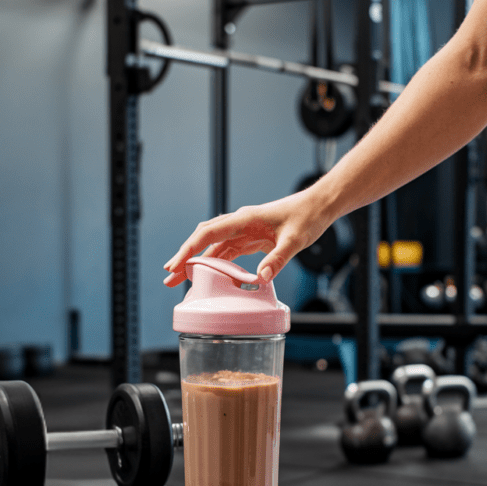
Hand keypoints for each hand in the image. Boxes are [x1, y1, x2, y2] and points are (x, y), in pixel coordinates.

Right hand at [163, 188, 331, 286]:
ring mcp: (242, 230)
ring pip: (212, 246)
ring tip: (180, 279)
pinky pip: (226, 251)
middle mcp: (238, 223)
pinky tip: (206, 276)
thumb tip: (261, 279)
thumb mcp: (295, 240)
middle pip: (203, 239)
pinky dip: (213, 263)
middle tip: (169, 277)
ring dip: (196, 262)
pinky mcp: (249, 238)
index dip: (188, 251)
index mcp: (244, 220)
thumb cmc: (307, 217)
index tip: (175, 266)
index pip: (207, 234)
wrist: (317, 206)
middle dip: (184, 257)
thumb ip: (278, 259)